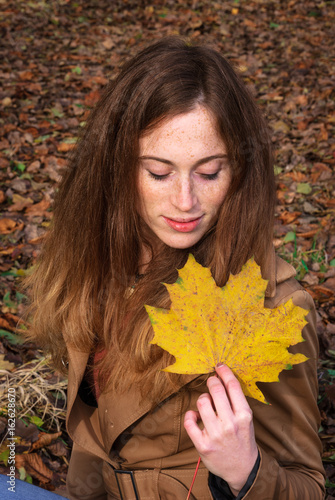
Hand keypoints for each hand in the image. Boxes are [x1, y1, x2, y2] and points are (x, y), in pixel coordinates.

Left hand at [184, 363, 258, 495]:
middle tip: (211, 381)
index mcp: (244, 416)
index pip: (233, 386)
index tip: (219, 366)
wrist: (242, 469)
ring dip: (202, 399)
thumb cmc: (243, 439)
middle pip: (216, 390)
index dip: (224, 372)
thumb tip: (221, 377)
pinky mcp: (202, 445)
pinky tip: (195, 417)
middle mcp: (230, 424)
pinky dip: (190, 416)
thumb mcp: (246, 419)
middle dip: (211, 381)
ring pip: (201, 402)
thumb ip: (235, 401)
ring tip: (206, 404)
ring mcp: (215, 435)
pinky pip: (189, 421)